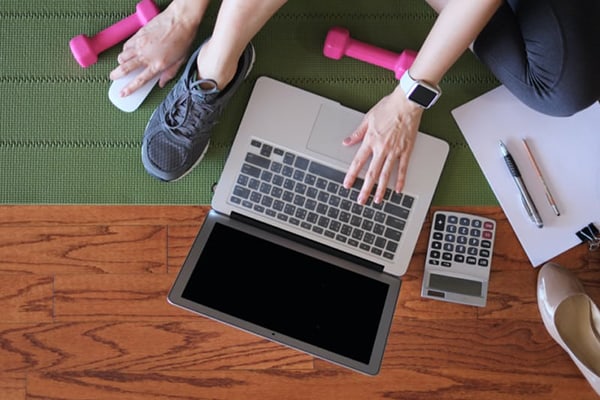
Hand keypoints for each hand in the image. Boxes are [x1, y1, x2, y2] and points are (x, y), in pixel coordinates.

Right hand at [108, 6, 199, 96]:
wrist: (180, 20)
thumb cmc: (183, 39)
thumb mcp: (180, 61)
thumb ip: (169, 74)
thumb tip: (161, 83)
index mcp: (157, 65)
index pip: (140, 80)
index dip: (129, 88)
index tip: (123, 93)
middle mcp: (146, 56)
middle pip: (125, 68)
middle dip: (116, 75)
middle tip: (113, 77)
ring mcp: (140, 44)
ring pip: (123, 56)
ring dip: (120, 62)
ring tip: (121, 64)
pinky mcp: (138, 34)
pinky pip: (126, 45)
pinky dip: (124, 50)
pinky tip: (127, 52)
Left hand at [342, 86, 423, 203]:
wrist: (407, 102)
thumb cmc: (388, 107)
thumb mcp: (368, 119)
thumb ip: (357, 133)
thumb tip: (346, 142)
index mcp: (371, 140)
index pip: (358, 162)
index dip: (352, 175)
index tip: (347, 185)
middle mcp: (382, 148)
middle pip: (372, 173)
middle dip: (366, 189)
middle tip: (361, 200)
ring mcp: (395, 151)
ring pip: (386, 174)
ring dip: (381, 189)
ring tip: (378, 200)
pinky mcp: (406, 150)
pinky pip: (403, 168)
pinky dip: (401, 180)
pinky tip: (399, 189)